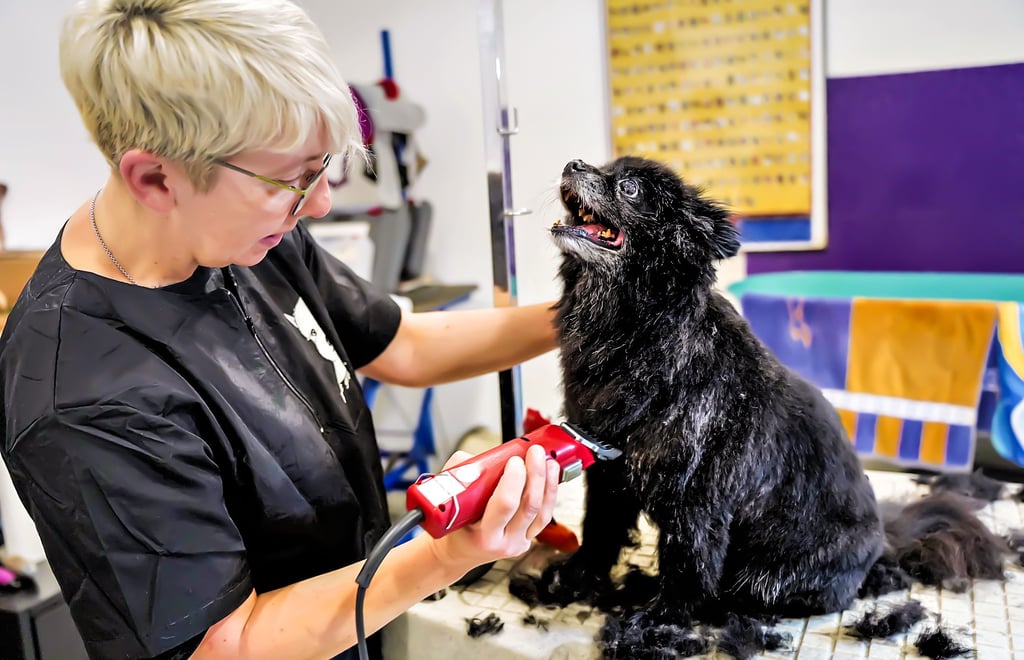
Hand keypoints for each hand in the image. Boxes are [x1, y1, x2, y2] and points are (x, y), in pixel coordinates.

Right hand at [429, 444, 559, 572]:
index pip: (505, 505)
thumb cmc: (454, 528)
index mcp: (483, 535)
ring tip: (548, 462)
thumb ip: (461, 474)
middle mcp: (504, 542)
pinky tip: (551, 478)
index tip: (514, 459)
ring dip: (547, 483)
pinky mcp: (528, 538)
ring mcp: (519, 542)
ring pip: (542, 512)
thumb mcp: (449, 501)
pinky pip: (544, 516)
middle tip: (534, 453)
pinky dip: (550, 494)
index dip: (514, 480)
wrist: (459, 552)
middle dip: (535, 475)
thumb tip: (477, 457)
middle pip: (528, 506)